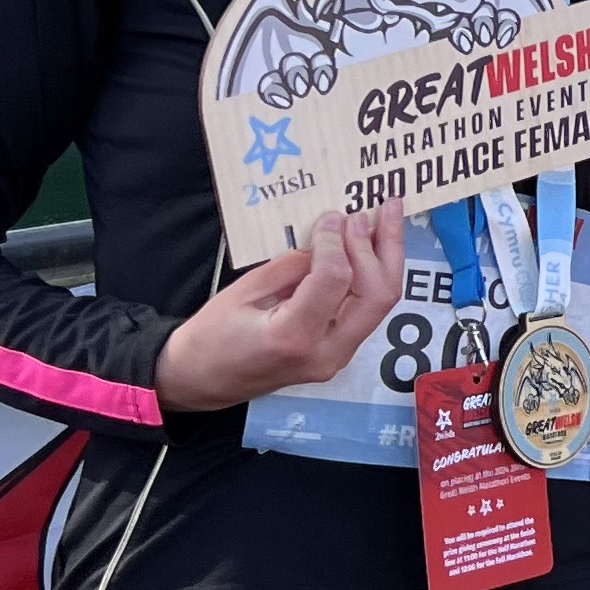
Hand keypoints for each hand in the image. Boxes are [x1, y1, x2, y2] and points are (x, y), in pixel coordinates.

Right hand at [154, 200, 405, 411]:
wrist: (201, 381)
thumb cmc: (210, 337)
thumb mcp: (241, 291)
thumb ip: (289, 266)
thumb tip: (327, 239)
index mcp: (292, 336)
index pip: (335, 280)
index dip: (338, 242)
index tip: (334, 216)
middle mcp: (325, 352)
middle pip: (377, 296)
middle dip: (382, 247)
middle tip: (378, 208)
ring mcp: (337, 357)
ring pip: (380, 304)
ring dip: (387, 259)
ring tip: (388, 219)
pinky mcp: (339, 353)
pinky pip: (367, 311)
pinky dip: (373, 276)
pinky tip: (371, 248)